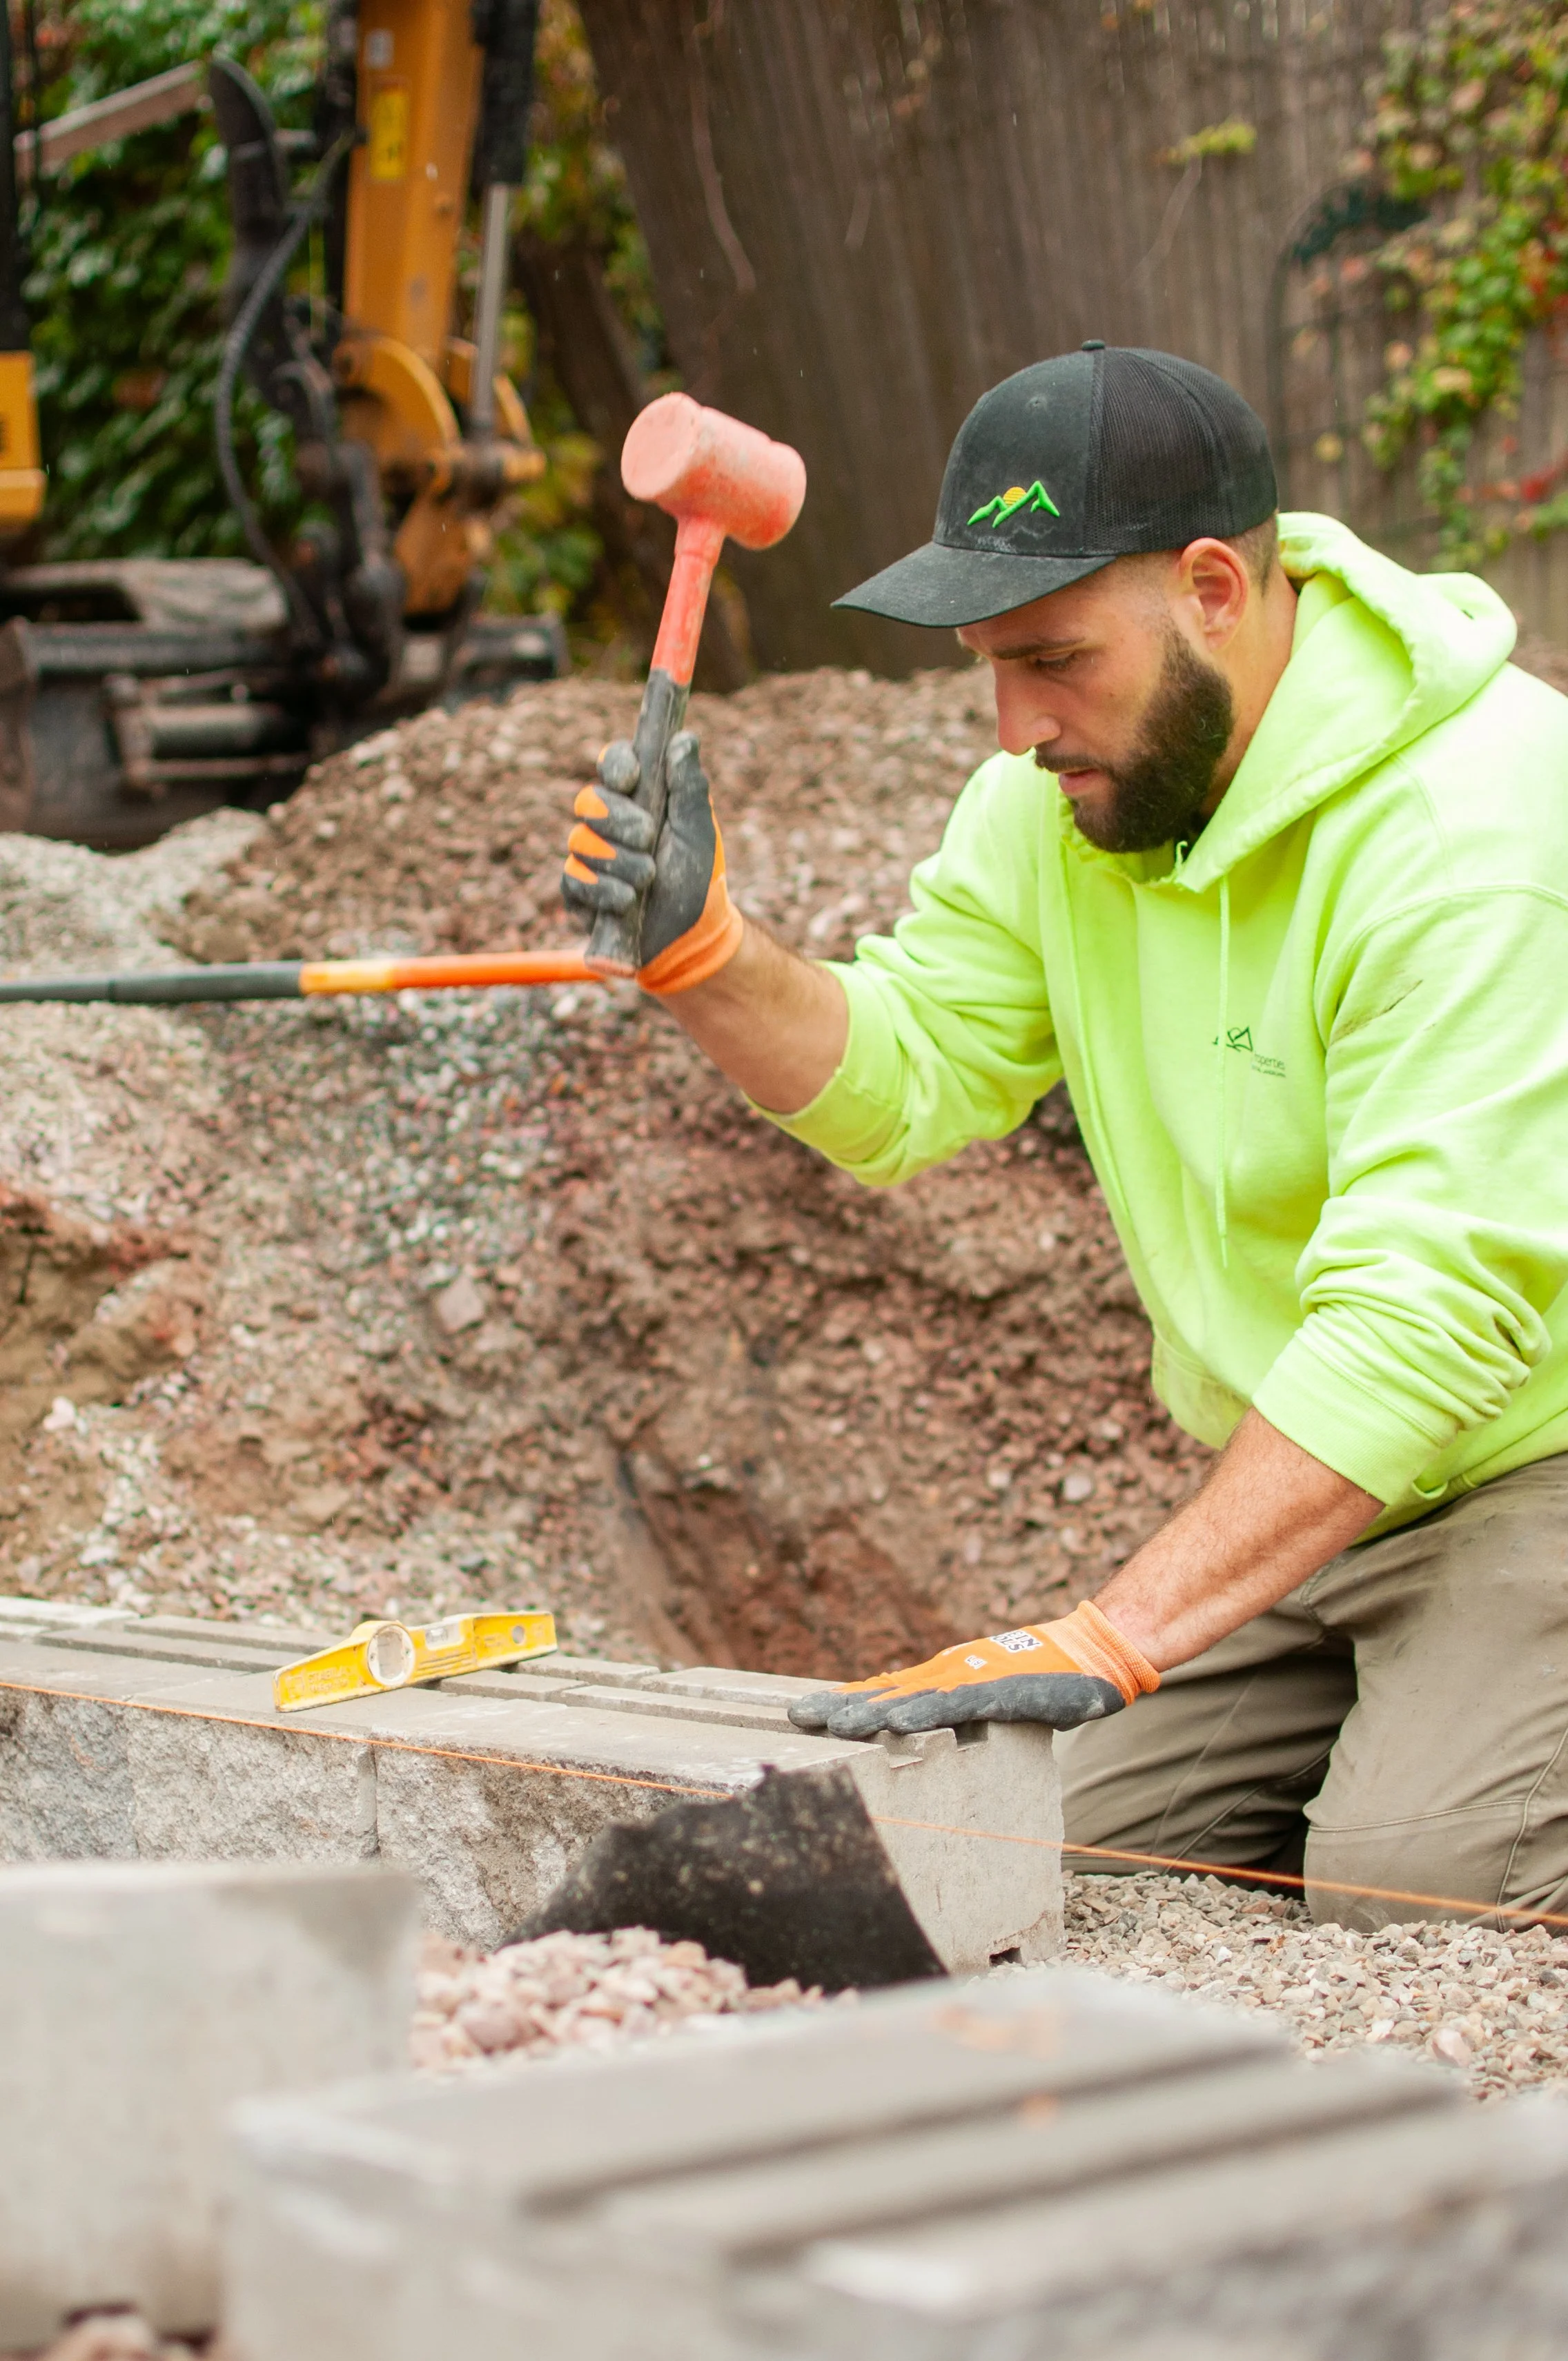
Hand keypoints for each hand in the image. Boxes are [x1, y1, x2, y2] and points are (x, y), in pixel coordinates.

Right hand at [561, 730, 743, 994]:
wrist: (692, 938)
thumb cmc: (698, 879)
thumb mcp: (699, 832)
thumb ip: (690, 788)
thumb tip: (684, 740)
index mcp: (637, 799)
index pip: (613, 763)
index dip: (615, 764)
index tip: (631, 779)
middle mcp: (608, 823)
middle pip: (589, 799)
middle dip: (618, 818)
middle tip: (648, 836)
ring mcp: (589, 857)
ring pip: (580, 841)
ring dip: (619, 860)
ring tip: (649, 878)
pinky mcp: (578, 893)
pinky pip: (573, 880)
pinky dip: (603, 890)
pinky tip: (627, 901)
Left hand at [786, 1600, 1159, 1737]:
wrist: (1094, 1653)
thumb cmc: (1044, 1678)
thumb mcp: (990, 1695)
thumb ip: (958, 1711)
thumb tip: (922, 1733)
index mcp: (946, 1678)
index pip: (886, 1692)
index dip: (846, 1702)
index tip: (807, 1713)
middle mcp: (952, 1675)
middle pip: (887, 1693)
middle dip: (841, 1706)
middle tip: (796, 1719)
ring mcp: (976, 1681)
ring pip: (913, 1699)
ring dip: (870, 1713)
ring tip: (832, 1725)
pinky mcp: (1003, 1693)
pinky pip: (957, 1706)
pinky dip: (926, 1715)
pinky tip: (898, 1725)